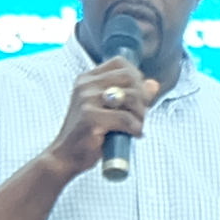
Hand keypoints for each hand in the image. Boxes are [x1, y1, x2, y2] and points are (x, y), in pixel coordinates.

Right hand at [42, 53, 159, 180]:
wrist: (65, 157)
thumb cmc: (88, 135)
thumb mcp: (110, 110)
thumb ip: (130, 95)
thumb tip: (154, 84)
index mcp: (87, 79)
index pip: (120, 62)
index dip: (136, 76)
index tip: (139, 95)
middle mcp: (86, 85)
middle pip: (129, 77)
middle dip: (142, 96)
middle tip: (140, 115)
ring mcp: (87, 99)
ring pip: (130, 96)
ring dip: (141, 114)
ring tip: (136, 126)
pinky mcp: (91, 117)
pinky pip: (126, 118)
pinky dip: (136, 128)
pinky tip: (134, 135)